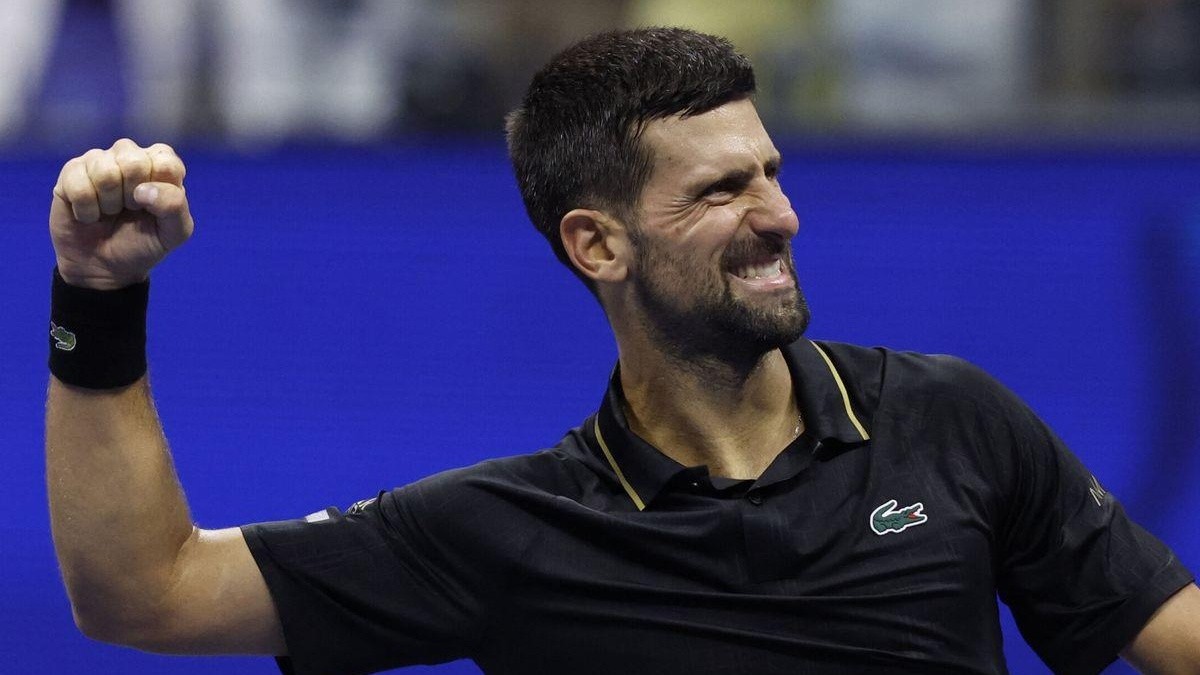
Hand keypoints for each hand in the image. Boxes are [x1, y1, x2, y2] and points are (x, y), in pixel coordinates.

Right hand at [50, 139, 192, 289]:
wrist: (104, 268)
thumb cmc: (143, 244)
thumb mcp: (174, 233)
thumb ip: (175, 206)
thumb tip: (143, 189)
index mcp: (160, 166)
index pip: (166, 161)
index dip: (159, 190)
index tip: (152, 207)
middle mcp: (130, 156)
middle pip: (134, 162)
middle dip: (132, 197)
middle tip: (129, 209)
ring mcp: (98, 161)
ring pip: (105, 172)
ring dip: (108, 204)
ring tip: (109, 212)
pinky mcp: (71, 172)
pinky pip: (78, 185)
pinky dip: (86, 210)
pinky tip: (89, 214)